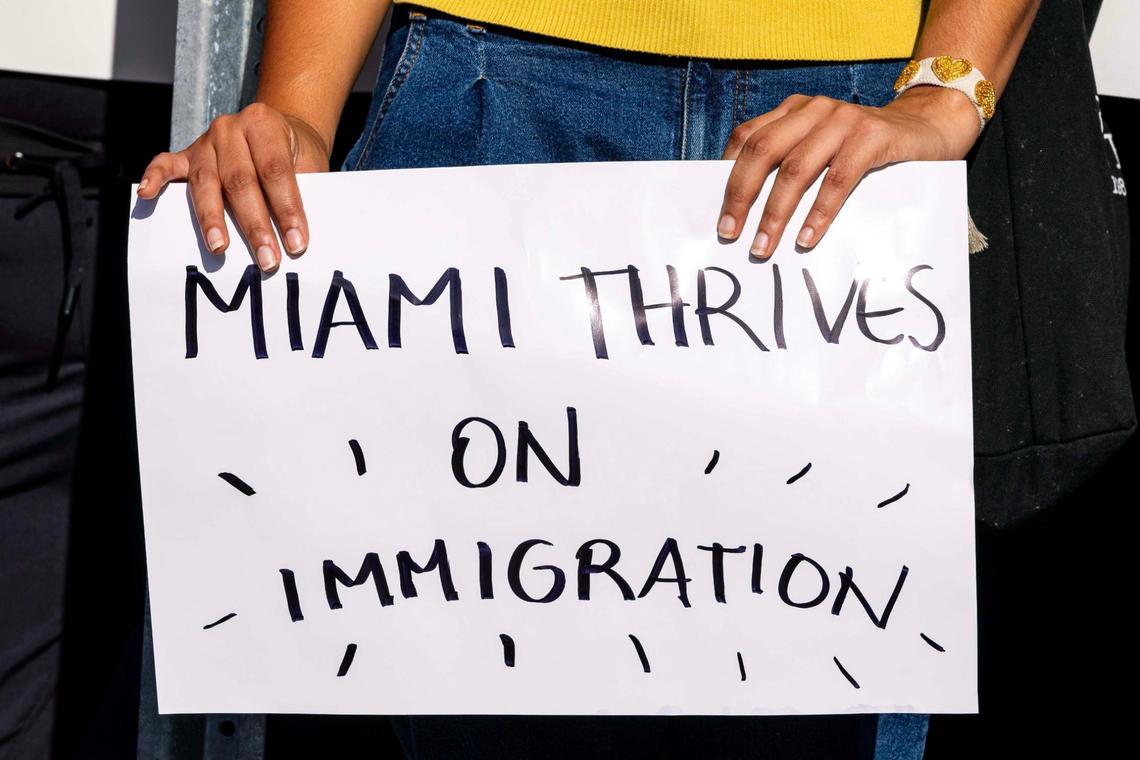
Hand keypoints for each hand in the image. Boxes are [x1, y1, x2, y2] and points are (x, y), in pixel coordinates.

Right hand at [138, 102, 330, 271]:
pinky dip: (154, 177)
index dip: (287, 210)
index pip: (275, 172)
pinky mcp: (187, 154)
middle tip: (267, 260)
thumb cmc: (297, 154)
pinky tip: (145, 194)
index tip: (296, 244)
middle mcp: (230, 128)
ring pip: (206, 182)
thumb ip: (304, 191)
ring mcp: (206, 141)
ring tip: (220, 247)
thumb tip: (296, 238)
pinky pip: (166, 164)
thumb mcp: (311, 163)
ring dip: (213, 218)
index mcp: (264, 123)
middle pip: (240, 181)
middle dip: (254, 225)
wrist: (281, 128)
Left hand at [717, 86, 979, 258]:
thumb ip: (790, 164)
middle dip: (742, 197)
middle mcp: (814, 110)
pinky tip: (807, 238)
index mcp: (794, 111)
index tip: (719, 216)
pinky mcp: (873, 137)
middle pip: (763, 151)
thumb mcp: (822, 149)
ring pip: (796, 168)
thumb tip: (746, 213)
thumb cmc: (864, 150)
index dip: (728, 177)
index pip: (748, 139)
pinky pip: (838, 179)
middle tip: (731, 235)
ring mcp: (844, 120)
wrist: (928, 128)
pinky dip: (819, 212)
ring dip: (775, 213)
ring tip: (763, 247)